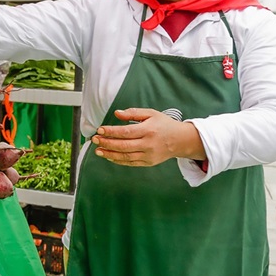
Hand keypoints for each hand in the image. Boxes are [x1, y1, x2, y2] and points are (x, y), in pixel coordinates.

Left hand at [91, 108, 205, 166]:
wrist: (181, 140)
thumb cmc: (164, 125)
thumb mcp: (151, 113)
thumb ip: (133, 113)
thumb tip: (117, 113)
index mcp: (148, 130)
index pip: (126, 132)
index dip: (111, 132)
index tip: (99, 130)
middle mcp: (148, 144)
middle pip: (123, 145)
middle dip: (106, 143)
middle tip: (94, 139)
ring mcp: (148, 155)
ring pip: (125, 156)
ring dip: (109, 154)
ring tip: (97, 150)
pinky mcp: (148, 162)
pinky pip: (130, 163)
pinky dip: (118, 160)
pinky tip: (109, 156)